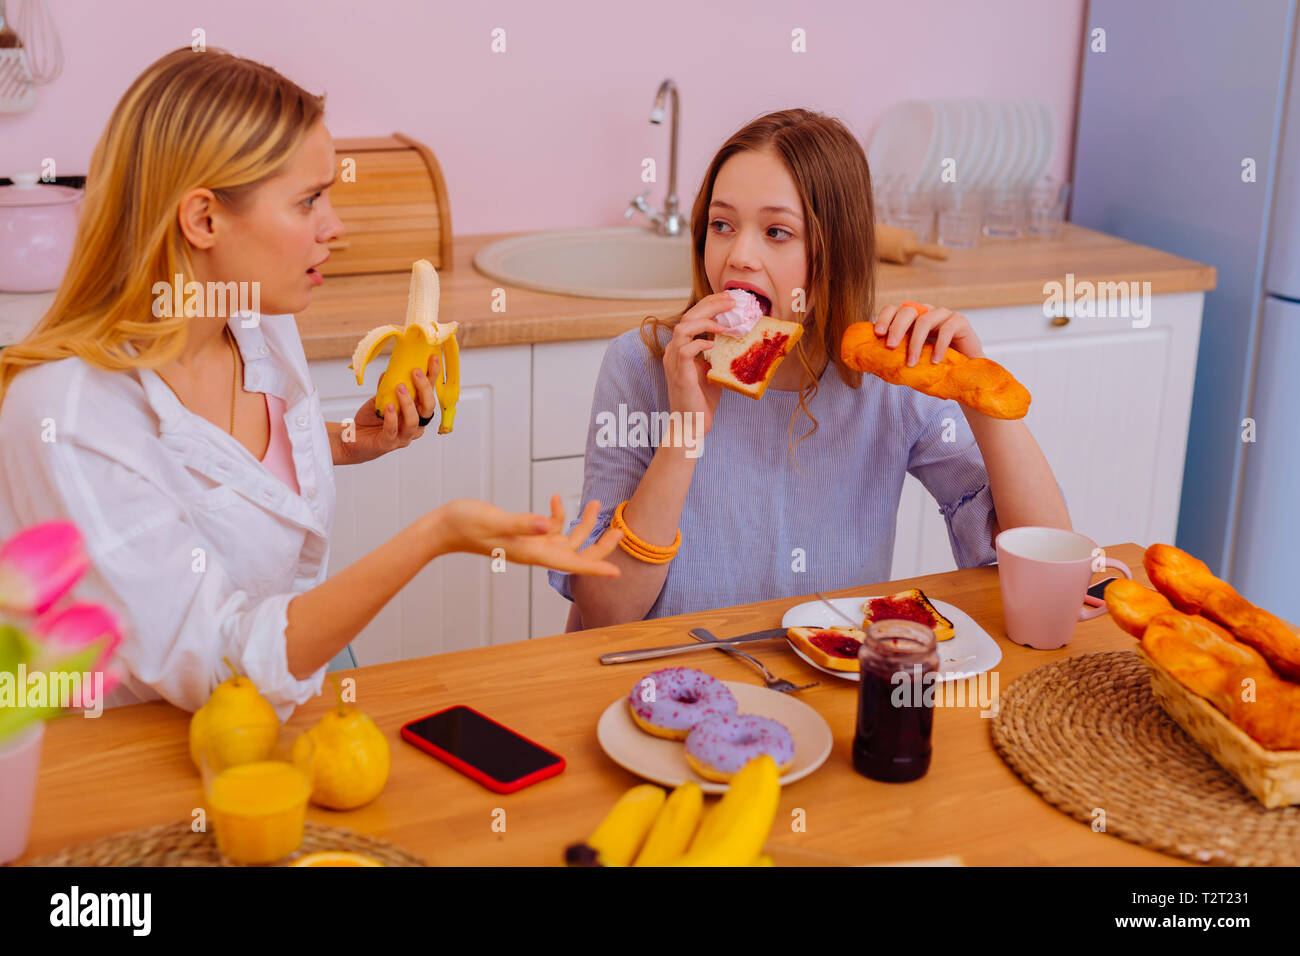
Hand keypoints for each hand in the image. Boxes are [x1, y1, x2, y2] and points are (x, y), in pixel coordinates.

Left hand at [344, 352, 441, 463]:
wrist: (352, 439)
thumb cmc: (371, 420)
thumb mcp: (381, 399)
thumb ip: (388, 388)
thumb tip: (391, 371)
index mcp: (417, 413)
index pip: (429, 394)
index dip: (433, 377)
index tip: (432, 359)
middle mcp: (415, 426)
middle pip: (428, 408)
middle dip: (424, 389)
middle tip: (415, 372)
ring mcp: (403, 437)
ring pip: (413, 422)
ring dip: (408, 403)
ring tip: (399, 387)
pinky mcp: (387, 444)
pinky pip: (393, 431)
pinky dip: (391, 418)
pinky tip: (388, 407)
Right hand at [431, 495, 622, 576]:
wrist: (444, 527)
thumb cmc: (465, 524)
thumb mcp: (494, 520)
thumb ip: (522, 522)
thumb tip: (547, 525)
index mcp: (532, 553)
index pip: (570, 564)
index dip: (595, 568)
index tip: (617, 573)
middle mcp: (535, 552)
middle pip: (576, 555)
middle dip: (600, 545)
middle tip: (620, 530)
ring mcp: (531, 544)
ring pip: (567, 540)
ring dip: (583, 525)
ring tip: (596, 504)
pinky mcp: (525, 535)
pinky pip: (550, 529)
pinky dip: (558, 516)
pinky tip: (557, 498)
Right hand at [663, 293, 732, 435]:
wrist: (691, 424)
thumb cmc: (702, 399)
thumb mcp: (712, 369)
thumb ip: (718, 353)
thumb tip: (738, 337)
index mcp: (681, 347)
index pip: (692, 316)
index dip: (709, 304)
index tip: (728, 298)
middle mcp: (674, 351)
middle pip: (687, 316)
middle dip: (710, 305)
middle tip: (730, 301)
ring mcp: (675, 361)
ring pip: (683, 328)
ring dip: (704, 321)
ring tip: (723, 324)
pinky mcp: (680, 373)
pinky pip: (685, 350)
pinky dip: (700, 343)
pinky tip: (713, 345)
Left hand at [873, 303, 985, 364]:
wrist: (963, 374)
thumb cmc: (933, 366)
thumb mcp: (911, 360)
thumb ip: (895, 356)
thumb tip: (868, 363)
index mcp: (911, 319)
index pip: (894, 310)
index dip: (884, 318)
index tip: (878, 334)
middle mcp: (925, 313)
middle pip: (907, 311)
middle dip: (896, 328)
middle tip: (891, 346)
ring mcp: (943, 315)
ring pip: (925, 320)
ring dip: (916, 343)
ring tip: (911, 363)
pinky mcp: (960, 321)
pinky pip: (947, 328)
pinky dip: (938, 346)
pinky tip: (934, 360)